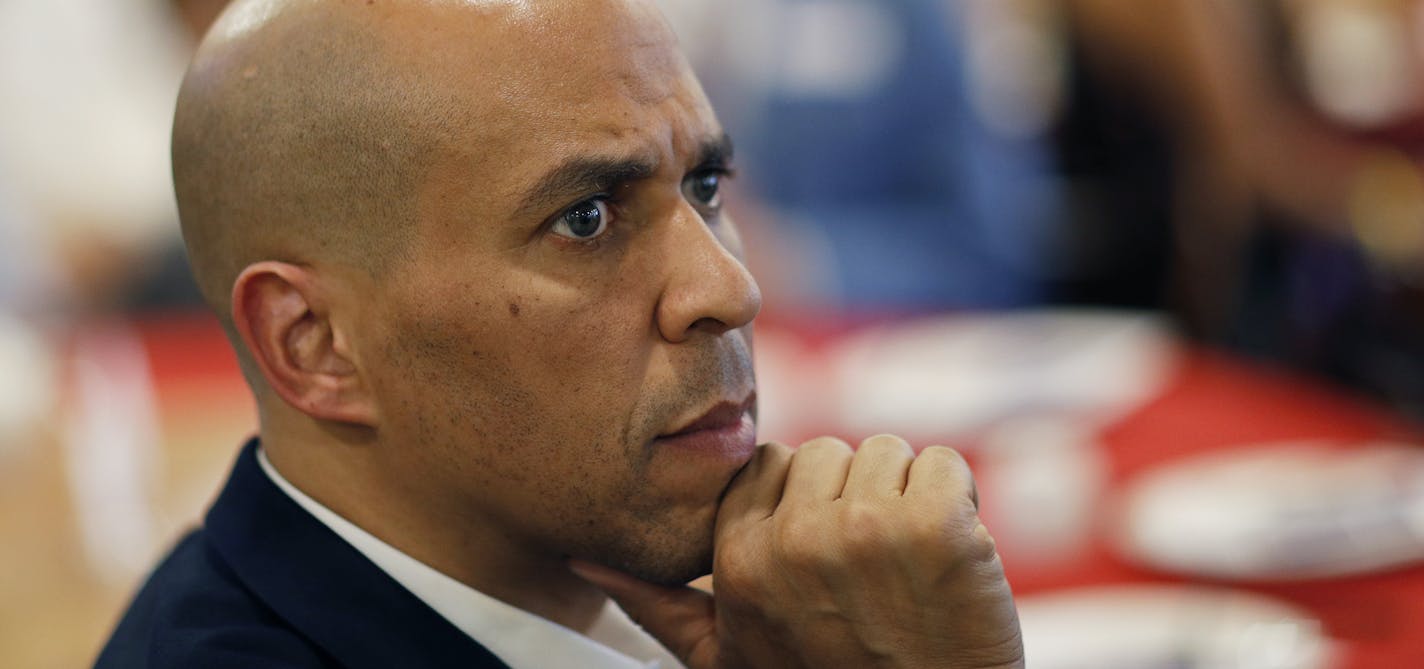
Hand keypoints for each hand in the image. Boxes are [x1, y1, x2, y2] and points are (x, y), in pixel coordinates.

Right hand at [571, 435, 1023, 668]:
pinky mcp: (939, 527)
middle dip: (854, 499)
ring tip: (909, 573)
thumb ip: (658, 604)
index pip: (768, 465)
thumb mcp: (726, 657)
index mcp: (738, 561)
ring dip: (908, 501)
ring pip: (889, 452)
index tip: (824, 560)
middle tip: (870, 575)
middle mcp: (794, 541)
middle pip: (829, 453)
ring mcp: (867, 530)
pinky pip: (947, 465)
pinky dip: (960, 506)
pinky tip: (950, 566)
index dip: (803, 504)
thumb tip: (585, 562)